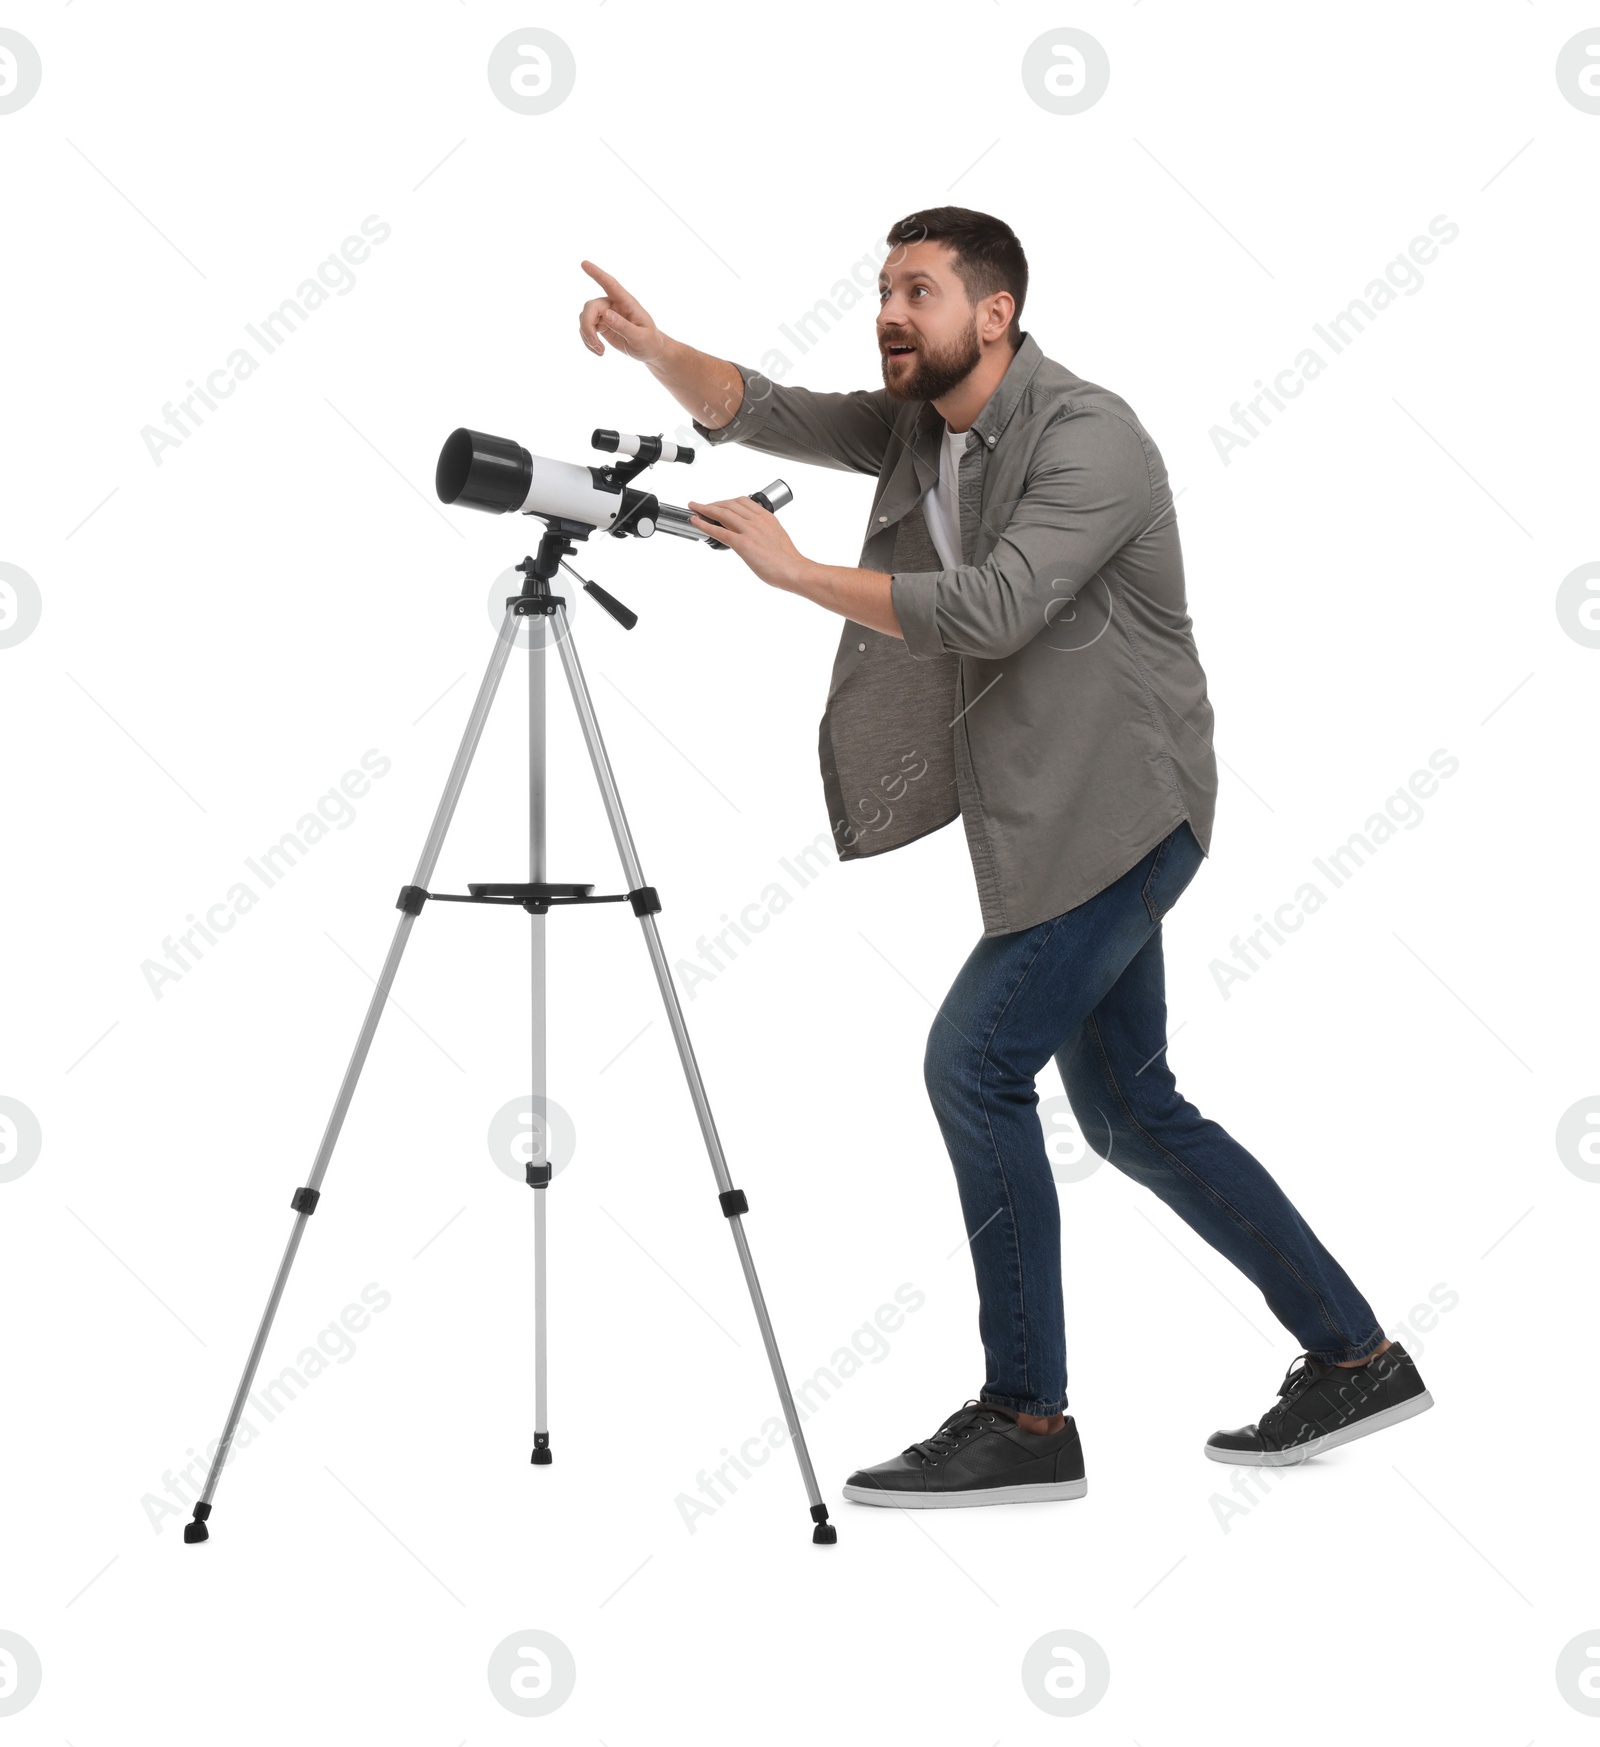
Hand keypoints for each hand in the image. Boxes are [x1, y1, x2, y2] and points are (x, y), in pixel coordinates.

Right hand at [578, 261, 666, 363]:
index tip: (584, 263)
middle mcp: (613, 304)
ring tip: (600, 351)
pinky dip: (588, 341)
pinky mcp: (601, 324)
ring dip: (587, 336)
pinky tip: (599, 351)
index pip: (610, 284)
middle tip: (594, 344)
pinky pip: (586, 329)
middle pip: (591, 307)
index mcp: (626, 302)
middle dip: (588, 326)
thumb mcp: (640, 337)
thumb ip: (624, 326)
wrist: (650, 350)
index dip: (597, 274)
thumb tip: (605, 315)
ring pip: (585, 318)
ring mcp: (605, 314)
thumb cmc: (650, 342)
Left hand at [687, 497, 809, 592]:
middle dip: (713, 504)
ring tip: (694, 509)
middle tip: (701, 506)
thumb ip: (763, 531)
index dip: (726, 501)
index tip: (718, 504)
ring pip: (722, 513)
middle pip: (729, 504)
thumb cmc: (787, 559)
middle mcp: (757, 520)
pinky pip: (719, 531)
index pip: (742, 501)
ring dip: (704, 509)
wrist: (794, 570)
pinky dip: (704, 525)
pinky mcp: (743, 544)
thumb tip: (752, 534)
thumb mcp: (777, 536)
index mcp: (767, 517)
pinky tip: (696, 522)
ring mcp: (749, 531)